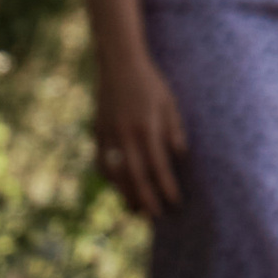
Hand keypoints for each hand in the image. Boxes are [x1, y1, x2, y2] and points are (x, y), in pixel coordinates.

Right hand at [94, 50, 185, 218]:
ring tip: (136, 209)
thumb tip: (179, 156)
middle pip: (134, 175)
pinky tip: (118, 187)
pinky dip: (109, 177)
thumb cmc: (150, 83)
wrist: (118, 62)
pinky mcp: (97, 130)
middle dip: (145, 198)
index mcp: (146, 126)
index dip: (166, 186)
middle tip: (156, 215)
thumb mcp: (169, 103)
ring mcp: (108, 133)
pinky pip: (101, 160)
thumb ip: (173, 130)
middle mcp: (125, 133)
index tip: (175, 202)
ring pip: (114, 172)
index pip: (157, 165)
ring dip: (125, 193)